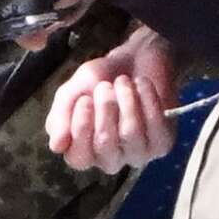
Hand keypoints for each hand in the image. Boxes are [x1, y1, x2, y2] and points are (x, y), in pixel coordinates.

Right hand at [47, 25, 179, 172]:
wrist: (136, 58)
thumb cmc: (100, 78)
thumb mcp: (72, 92)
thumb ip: (60, 117)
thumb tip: (56, 145)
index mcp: (84, 151)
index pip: (78, 158)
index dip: (81, 128)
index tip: (85, 99)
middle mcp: (110, 159)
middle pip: (105, 146)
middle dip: (105, 109)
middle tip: (105, 86)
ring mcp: (137, 154)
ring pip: (130, 134)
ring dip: (126, 101)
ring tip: (124, 81)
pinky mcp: (162, 144)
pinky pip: (155, 127)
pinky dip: (147, 99)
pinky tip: (142, 85)